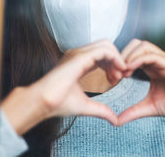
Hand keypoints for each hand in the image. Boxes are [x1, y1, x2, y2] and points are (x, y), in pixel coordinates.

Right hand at [0, 39, 126, 134]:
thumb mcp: (85, 106)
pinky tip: (118, 71)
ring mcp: (79, 54)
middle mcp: (79, 55)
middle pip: (106, 47)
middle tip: (121, 77)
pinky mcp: (80, 57)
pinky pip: (104, 50)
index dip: (112, 65)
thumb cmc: (57, 103)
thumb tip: (115, 120)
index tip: (116, 80)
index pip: (101, 55)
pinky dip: (115, 58)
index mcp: (79, 63)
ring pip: (106, 45)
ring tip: (120, 75)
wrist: (43, 102)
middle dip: (117, 60)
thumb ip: (101, 110)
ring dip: (117, 58)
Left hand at [117, 39, 164, 135]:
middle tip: (115, 72)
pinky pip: (153, 56)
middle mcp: (158, 60)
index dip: (120, 61)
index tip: (112, 77)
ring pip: (143, 46)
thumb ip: (133, 111)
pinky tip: (130, 70)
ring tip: (122, 72)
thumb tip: (116, 121)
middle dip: (122, 54)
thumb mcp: (150, 107)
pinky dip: (139, 59)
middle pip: (136, 44)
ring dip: (129, 56)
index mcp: (152, 66)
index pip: (132, 53)